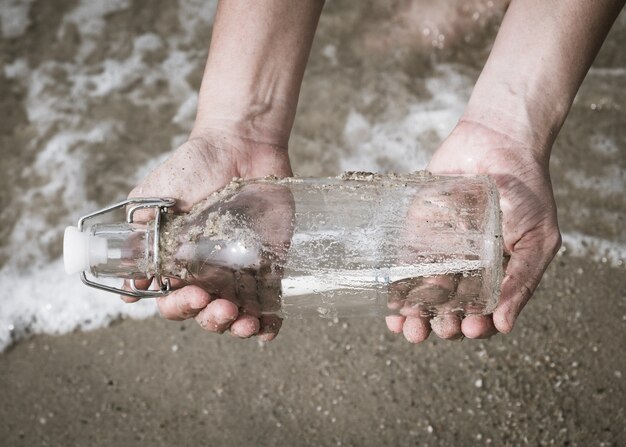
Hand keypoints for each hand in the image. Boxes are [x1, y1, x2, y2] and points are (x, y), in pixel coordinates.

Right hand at [123, 131, 292, 340]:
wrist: (238, 145)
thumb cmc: (192, 169)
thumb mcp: (152, 201)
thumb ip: (139, 238)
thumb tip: (130, 288)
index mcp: (179, 263)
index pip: (174, 301)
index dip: (179, 307)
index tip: (190, 294)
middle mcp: (209, 273)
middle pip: (207, 314)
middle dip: (211, 319)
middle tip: (220, 305)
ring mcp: (241, 270)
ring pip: (238, 314)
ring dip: (239, 328)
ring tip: (244, 321)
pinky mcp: (271, 262)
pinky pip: (271, 301)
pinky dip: (270, 323)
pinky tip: (267, 330)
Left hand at [386, 119, 561, 341]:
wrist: (497, 142)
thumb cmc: (526, 190)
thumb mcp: (538, 239)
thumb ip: (522, 281)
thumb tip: (505, 326)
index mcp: (497, 273)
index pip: (484, 310)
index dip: (476, 324)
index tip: (470, 328)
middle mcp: (466, 266)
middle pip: (450, 306)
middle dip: (441, 323)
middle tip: (437, 330)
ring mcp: (440, 249)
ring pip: (423, 291)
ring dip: (414, 314)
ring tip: (408, 328)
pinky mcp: (417, 230)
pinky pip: (404, 261)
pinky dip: (397, 283)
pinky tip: (391, 302)